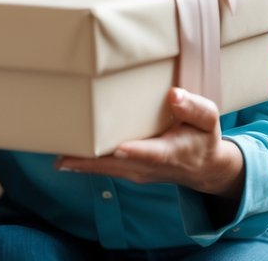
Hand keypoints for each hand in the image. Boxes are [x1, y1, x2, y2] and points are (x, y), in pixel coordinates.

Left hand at [55, 87, 244, 197]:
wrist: (204, 168)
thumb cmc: (203, 139)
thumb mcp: (209, 121)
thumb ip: (195, 108)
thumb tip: (175, 95)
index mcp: (171, 153)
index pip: (150, 153)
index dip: (134, 151)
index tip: (118, 148)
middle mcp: (149, 166)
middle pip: (117, 165)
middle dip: (91, 161)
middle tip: (63, 155)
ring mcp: (137, 172)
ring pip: (106, 170)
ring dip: (83, 164)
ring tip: (58, 156)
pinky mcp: (128, 170)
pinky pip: (105, 169)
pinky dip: (86, 165)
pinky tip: (66, 160)